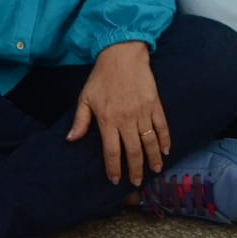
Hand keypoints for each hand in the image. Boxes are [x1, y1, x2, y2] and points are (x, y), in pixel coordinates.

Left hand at [68, 42, 169, 185]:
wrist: (122, 55)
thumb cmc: (101, 77)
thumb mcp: (85, 97)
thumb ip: (80, 120)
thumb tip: (70, 139)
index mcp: (107, 119)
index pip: (112, 151)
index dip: (114, 168)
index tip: (115, 180)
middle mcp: (126, 119)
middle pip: (133, 151)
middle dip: (135, 170)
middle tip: (136, 182)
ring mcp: (142, 112)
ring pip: (149, 142)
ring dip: (153, 159)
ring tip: (154, 171)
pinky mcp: (154, 105)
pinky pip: (162, 127)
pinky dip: (165, 140)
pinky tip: (166, 151)